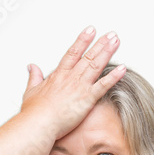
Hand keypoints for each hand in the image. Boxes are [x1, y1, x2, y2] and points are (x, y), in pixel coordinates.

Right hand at [20, 26, 126, 140]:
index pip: (73, 53)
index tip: (91, 31)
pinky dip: (114, 77)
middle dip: (100, 44)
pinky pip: (103, 86)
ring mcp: (79, 87)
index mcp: (58, 76)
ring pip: (96, 65)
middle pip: (88, 56)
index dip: (82, 41)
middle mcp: (70, 78)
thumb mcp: (30, 91)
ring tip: (116, 42)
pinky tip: (122, 69)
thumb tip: (32, 67)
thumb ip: (34, 77)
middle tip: (111, 35)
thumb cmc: (34, 112)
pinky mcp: (87, 99)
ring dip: (107, 52)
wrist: (38, 123)